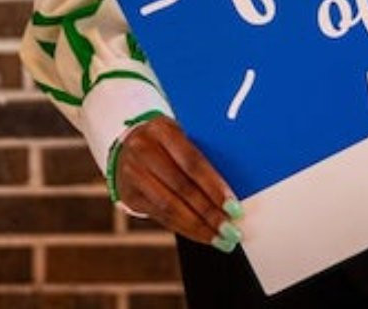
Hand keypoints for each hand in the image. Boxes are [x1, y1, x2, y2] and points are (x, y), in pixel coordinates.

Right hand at [114, 116, 243, 250]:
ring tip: (221, 239)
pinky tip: (203, 235)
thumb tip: (238, 189)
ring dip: (199, 226)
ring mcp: (133, 172)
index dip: (214, 187)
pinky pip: (161, 216)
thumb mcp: (182, 137)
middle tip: (231, 230)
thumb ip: (204, 156)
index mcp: (161, 129)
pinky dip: (186, 229)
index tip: (234, 207)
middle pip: (181, 186)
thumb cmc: (169, 144)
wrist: (130, 147)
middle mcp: (143, 149)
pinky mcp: (129, 194)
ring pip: (170, 206)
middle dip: (209, 212)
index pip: (192, 161)